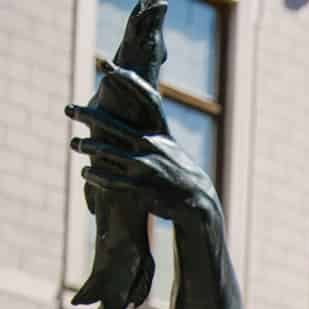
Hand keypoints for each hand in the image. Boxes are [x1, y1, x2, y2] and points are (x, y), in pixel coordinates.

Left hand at [67, 68, 217, 224]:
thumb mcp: (169, 148)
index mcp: (160, 135)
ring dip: (86, 147)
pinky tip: (85, 173)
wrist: (199, 201)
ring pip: (106, 153)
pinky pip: (111, 180)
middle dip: (88, 115)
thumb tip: (130, 121)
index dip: (129, 81)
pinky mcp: (142, 188)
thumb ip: (150, 134)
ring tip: (73, 144)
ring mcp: (147, 167)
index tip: (108, 66)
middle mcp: (153, 147)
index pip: (147, 99)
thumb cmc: (179, 172)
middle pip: (113, 125)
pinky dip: (95, 176)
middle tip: (68, 109)